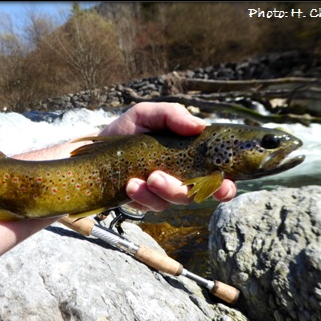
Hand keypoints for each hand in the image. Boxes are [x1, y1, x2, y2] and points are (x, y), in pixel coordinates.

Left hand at [100, 102, 236, 211]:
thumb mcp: (148, 114)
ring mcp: (164, 192)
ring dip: (161, 190)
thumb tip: (199, 125)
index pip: (217, 177)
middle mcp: (182, 176)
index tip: (224, 186)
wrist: (95, 150)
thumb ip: (172, 114)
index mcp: (190, 157)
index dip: (225, 186)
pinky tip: (130, 184)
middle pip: (197, 194)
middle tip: (159, 178)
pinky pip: (152, 206)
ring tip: (143, 178)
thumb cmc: (128, 130)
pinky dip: (142, 196)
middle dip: (184, 190)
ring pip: (174, 200)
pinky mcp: (146, 203)